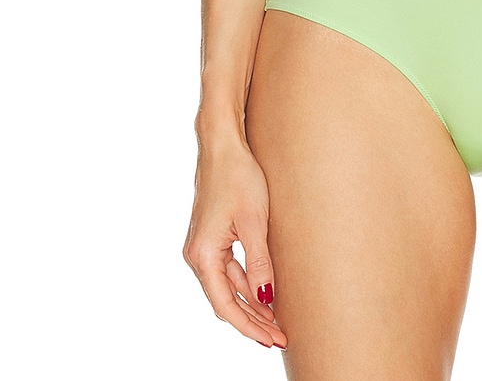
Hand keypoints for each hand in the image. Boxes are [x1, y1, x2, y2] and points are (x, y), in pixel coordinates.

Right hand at [183, 134, 287, 349]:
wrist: (222, 146)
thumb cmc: (238, 177)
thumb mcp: (254, 222)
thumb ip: (259, 263)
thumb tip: (266, 299)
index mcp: (203, 255)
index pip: (226, 305)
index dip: (250, 326)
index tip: (274, 339)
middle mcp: (197, 256)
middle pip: (225, 300)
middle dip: (253, 320)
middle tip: (280, 337)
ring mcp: (203, 247)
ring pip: (227, 287)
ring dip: (251, 303)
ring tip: (276, 320)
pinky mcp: (212, 238)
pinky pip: (229, 270)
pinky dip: (246, 284)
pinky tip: (264, 292)